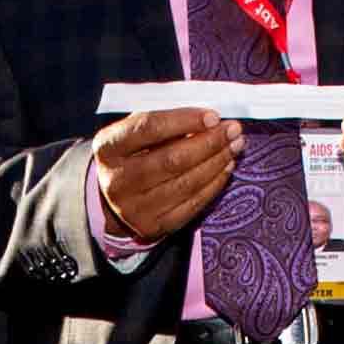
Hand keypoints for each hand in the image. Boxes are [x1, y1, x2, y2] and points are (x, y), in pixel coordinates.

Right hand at [90, 107, 240, 244]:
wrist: (112, 197)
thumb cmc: (132, 153)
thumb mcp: (135, 131)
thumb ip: (165, 121)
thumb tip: (209, 119)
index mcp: (108, 147)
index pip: (149, 128)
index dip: (185, 120)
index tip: (213, 116)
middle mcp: (118, 181)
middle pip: (172, 159)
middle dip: (210, 142)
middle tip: (233, 130)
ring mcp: (135, 208)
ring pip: (187, 183)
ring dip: (217, 162)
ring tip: (235, 145)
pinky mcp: (153, 227)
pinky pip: (192, 205)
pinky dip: (214, 184)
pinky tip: (226, 167)